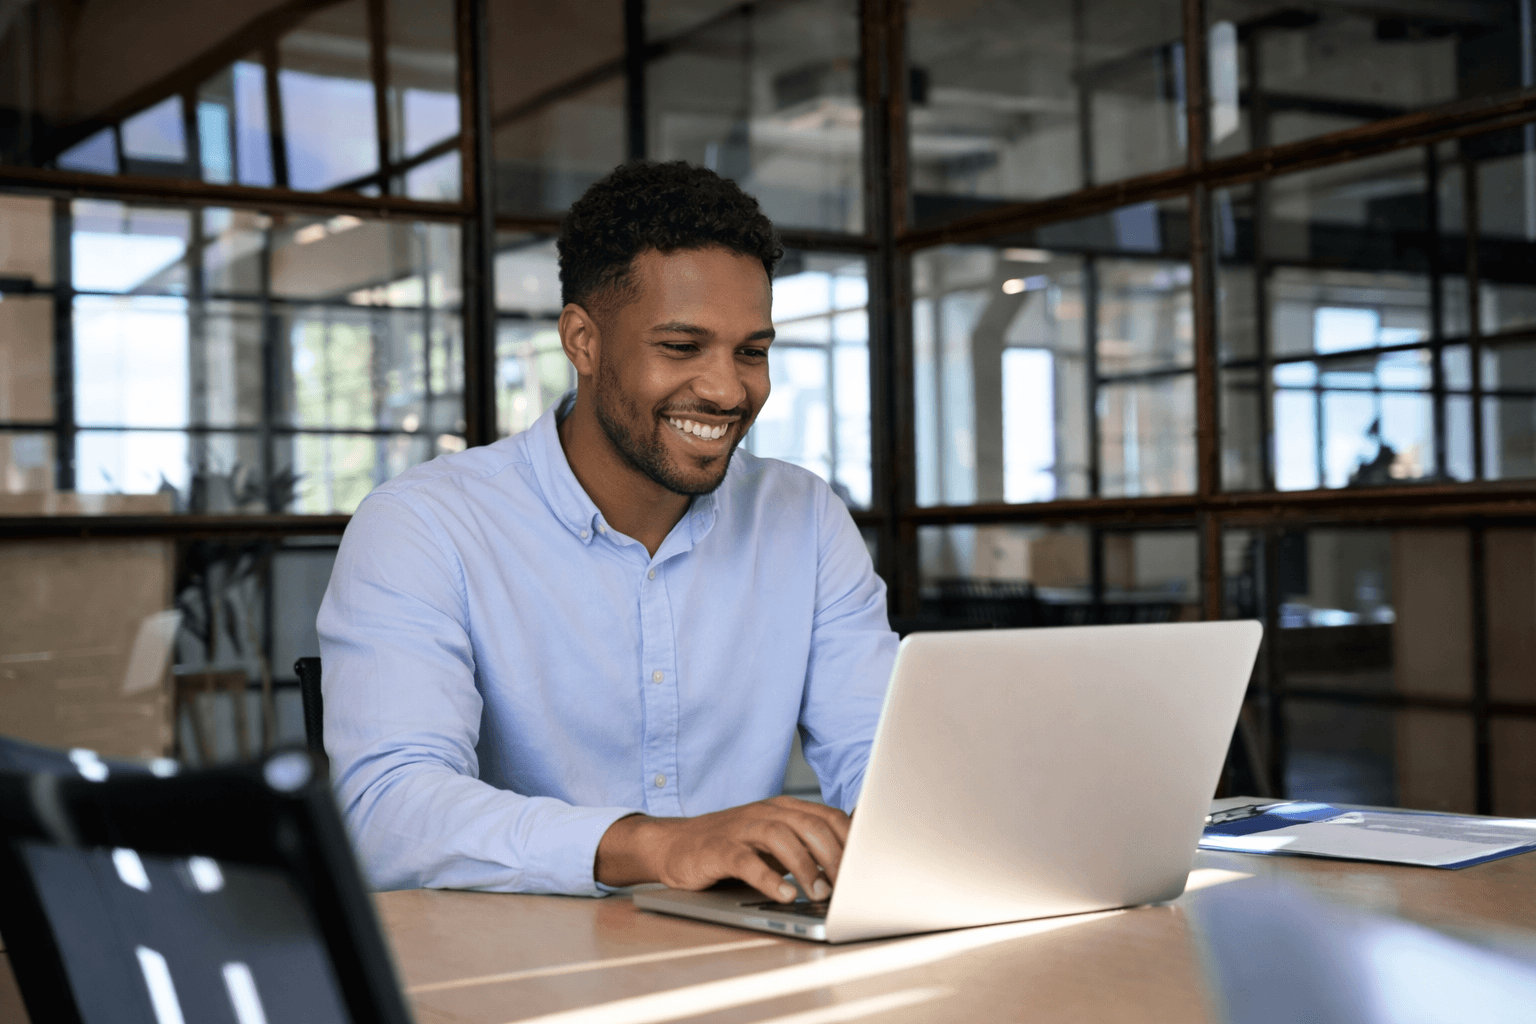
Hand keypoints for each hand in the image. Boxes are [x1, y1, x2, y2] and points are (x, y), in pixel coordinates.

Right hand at [595, 796, 849, 902]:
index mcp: (784, 809)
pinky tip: (785, 895)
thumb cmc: (732, 847)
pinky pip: (748, 862)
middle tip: (847, 887)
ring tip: (818, 893)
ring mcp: (741, 828)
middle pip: (810, 825)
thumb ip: (806, 846)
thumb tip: (850, 867)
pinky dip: (770, 879)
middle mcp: (766, 813)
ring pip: (781, 838)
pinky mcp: (719, 849)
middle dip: (834, 857)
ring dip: (805, 866)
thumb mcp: (773, 842)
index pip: (828, 817)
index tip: (867, 868)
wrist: (675, 844)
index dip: (851, 842)